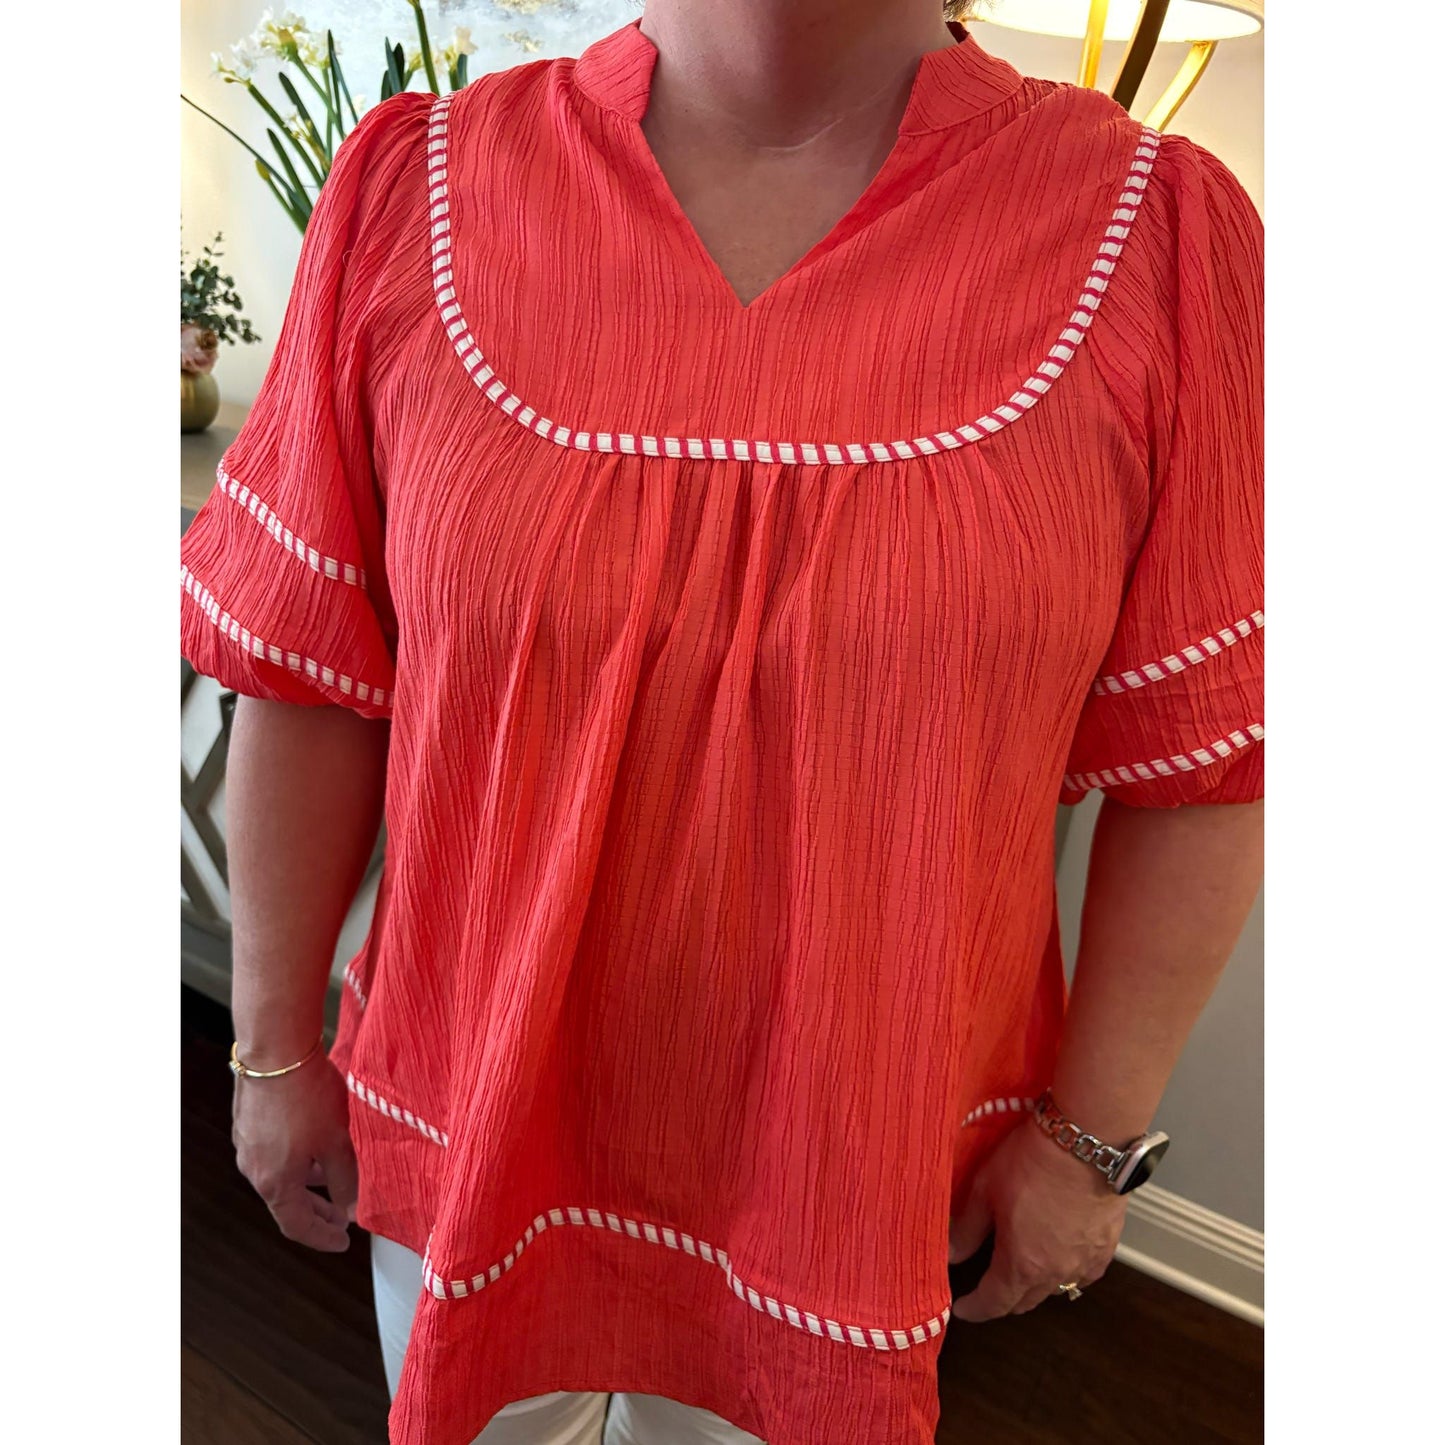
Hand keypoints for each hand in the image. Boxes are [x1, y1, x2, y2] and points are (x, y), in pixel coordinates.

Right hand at [232, 1054, 357, 1251]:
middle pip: (286, 1203)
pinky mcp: (248, 1121)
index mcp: (274, 1183)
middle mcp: (253, 1168)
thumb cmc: (307, 1096)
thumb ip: (347, 1180)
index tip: (342, 1242)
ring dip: (307, 1183)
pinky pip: (272, 1153)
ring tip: (334, 1178)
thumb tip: (354, 1209)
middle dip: (317, 1213)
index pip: (297, 1225)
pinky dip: (296, 1160)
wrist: (275, 1049)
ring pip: (280, 1175)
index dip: (322, 1237)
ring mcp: (247, 1144)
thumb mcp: (337, 1142)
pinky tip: (314, 1146)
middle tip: (342, 1218)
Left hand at [948, 1119, 1127, 1320]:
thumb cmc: (1033, 1161)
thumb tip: (950, 1254)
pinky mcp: (1107, 1247)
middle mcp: (1056, 1273)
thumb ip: (967, 1229)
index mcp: (1022, 1264)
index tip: (963, 1309)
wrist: (1087, 1141)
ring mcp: (1085, 1262)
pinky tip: (1059, 1258)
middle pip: (1025, 1301)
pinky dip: (1066, 1274)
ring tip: (1020, 1271)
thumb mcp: (986, 1189)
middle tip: (986, 1288)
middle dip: (1002, 1299)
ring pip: (1054, 1290)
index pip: (994, 1303)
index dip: (975, 1309)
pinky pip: (1083, 1275)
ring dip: (1034, 1287)